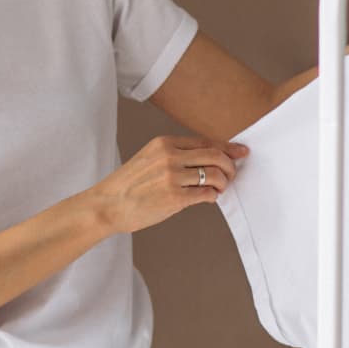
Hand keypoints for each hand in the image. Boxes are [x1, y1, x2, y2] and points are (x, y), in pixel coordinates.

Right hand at [88, 135, 249, 234]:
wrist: (108, 205)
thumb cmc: (128, 185)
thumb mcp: (148, 158)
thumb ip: (174, 155)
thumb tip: (206, 160)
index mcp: (164, 143)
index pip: (205, 142)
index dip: (227, 148)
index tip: (240, 152)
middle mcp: (169, 156)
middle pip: (215, 155)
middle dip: (231, 165)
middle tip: (234, 173)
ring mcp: (172, 177)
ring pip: (214, 175)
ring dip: (224, 183)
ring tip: (220, 188)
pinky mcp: (175, 198)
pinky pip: (206, 194)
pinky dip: (213, 196)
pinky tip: (209, 198)